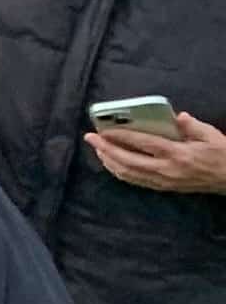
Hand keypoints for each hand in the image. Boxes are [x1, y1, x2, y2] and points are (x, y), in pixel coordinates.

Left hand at [88, 108, 225, 193]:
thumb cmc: (222, 154)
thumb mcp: (211, 135)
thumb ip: (191, 125)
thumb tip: (176, 116)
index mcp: (178, 154)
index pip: (143, 144)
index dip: (121, 137)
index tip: (104, 130)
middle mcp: (167, 169)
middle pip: (129, 161)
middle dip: (106, 149)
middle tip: (91, 138)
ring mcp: (164, 181)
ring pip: (129, 173)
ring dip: (109, 161)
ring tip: (98, 149)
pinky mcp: (164, 187)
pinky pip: (136, 181)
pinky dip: (120, 172)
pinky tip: (112, 164)